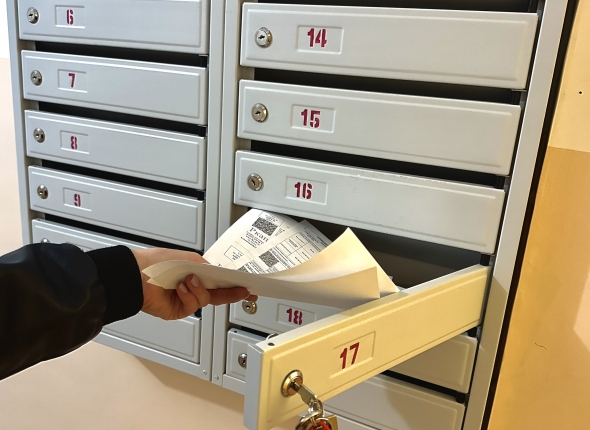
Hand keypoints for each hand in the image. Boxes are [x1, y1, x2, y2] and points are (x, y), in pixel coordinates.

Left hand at [132, 248, 256, 319]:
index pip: (219, 280)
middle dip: (231, 293)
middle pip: (218, 293)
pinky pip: (193, 305)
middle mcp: (192, 287)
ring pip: (206, 299)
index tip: (246, 285)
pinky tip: (180, 288)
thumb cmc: (158, 263)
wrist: (138, 276)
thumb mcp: (190, 259)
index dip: (233, 284)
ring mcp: (186, 299)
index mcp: (196, 273)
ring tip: (188, 280)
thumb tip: (218, 274)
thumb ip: (207, 267)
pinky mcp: (179, 310)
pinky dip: (188, 295)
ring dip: (199, 289)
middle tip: (245, 292)